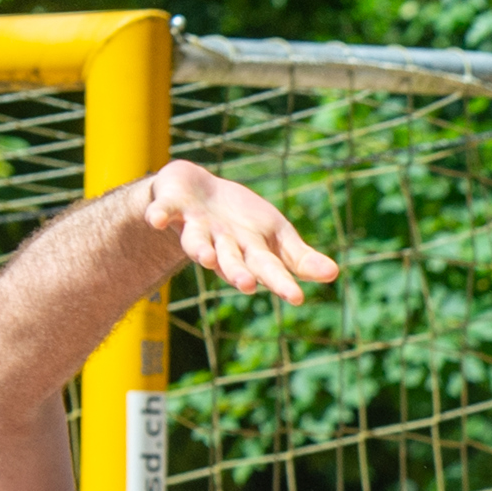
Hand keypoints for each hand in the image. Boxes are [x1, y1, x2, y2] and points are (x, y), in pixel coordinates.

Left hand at [142, 160, 339, 302]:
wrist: (196, 193)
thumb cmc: (241, 221)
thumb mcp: (275, 235)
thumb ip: (300, 258)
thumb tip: (335, 274)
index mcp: (249, 253)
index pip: (269, 269)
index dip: (281, 282)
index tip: (297, 297)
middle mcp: (221, 246)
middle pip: (231, 262)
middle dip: (238, 273)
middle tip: (248, 285)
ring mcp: (196, 228)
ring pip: (198, 243)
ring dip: (201, 250)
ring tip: (207, 259)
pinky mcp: (172, 207)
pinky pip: (164, 212)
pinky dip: (159, 216)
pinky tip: (156, 220)